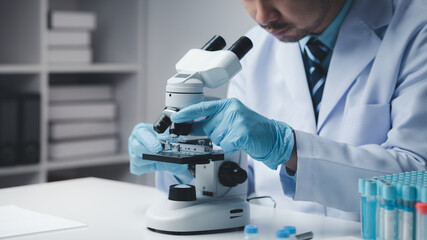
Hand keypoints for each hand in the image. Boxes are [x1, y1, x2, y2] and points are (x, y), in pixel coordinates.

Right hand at [128, 123, 192, 182]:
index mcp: (141, 130)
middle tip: (160, 155)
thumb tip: (168, 140)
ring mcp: (132, 152)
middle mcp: (134, 140)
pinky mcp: (133, 164)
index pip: (142, 134)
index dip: (150, 142)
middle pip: (136, 147)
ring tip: (158, 159)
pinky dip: (147, 168)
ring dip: (150, 161)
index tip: (159, 148)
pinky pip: (137, 169)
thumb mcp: (169, 136)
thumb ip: (168, 137)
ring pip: (136, 159)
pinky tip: (154, 165)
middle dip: (150, 152)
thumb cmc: (166, 141)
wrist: (169, 152)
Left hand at [171, 98, 294, 169]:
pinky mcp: (242, 133)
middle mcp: (231, 110)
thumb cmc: (251, 129)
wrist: (273, 137)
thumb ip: (213, 121)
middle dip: (216, 135)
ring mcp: (237, 120)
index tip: (175, 118)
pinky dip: (232, 147)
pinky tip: (241, 142)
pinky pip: (226, 145)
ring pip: (217, 139)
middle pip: (209, 128)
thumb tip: (191, 127)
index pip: (201, 107)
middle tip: (231, 133)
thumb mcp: (231, 120)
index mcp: (227, 105)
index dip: (187, 114)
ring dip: (225, 142)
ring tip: (238, 136)